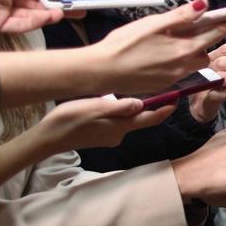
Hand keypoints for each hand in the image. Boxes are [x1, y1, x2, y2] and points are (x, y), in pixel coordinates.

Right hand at [33, 96, 172, 155]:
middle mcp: (119, 135)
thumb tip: (142, 104)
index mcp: (121, 127)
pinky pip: (115, 122)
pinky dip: (118, 112)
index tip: (176, 98)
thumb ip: (120, 106)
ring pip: (126, 120)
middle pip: (140, 119)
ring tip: (130, 90)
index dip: (165, 109)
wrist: (49, 138)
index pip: (150, 118)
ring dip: (131, 108)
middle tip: (156, 87)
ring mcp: (109, 137)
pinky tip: (109, 103)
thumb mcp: (96, 107)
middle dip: (149, 105)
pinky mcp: (99, 136)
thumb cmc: (71, 120)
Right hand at [87, 0, 225, 94]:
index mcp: (183, 49)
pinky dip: (180, 62)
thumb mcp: (153, 24)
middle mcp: (183, 67)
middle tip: (210, 29)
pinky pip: (180, 72)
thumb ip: (181, 16)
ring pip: (193, 64)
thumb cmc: (124, 45)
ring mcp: (173, 78)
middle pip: (206, 53)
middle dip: (210, 41)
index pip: (213, 35)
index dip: (225, 25)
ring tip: (186, 41)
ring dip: (194, 52)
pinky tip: (167, 54)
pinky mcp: (163, 84)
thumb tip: (204, 5)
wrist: (102, 72)